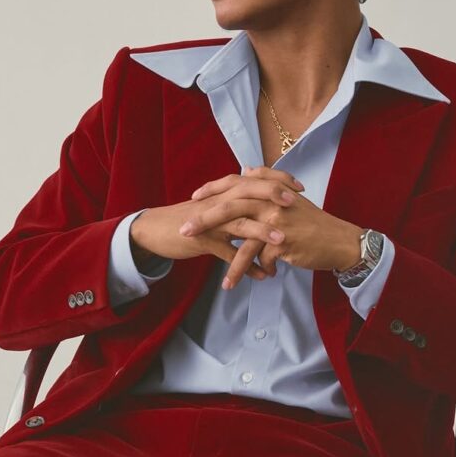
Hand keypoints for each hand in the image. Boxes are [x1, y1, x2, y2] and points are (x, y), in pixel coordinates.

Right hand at [128, 186, 290, 282]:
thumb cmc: (187, 218)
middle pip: (249, 194)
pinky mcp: (202, 241)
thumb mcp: (213, 205)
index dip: (277, 181)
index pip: (254, 180)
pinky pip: (227, 254)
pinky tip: (262, 276)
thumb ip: (234, 200)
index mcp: (224, 192)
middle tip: (296, 203)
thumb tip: (257, 197)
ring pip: (239, 224)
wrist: (155, 229)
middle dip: (273, 196)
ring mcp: (210, 222)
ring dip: (262, 232)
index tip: (300, 187)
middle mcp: (219, 203)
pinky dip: (245, 266)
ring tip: (283, 241)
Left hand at [181, 165, 363, 289]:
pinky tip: (249, 281)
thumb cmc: (311, 222)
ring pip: (244, 241)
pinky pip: (261, 259)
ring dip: (230, 263)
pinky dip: (253, 272)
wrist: (338, 240)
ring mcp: (277, 220)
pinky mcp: (284, 241)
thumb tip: (245, 170)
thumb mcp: (289, 197)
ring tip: (222, 281)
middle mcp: (271, 200)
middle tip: (184, 231)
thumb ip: (266, 183)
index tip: (193, 198)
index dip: (213, 189)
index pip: (234, 183)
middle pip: (230, 206)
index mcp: (270, 188)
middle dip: (204, 220)